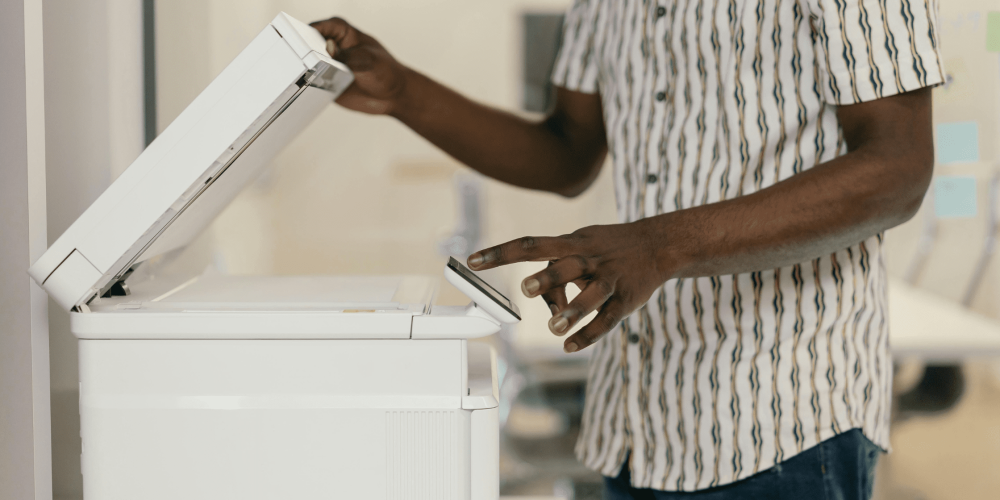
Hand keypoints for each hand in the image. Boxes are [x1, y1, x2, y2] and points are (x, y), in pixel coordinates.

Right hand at [310, 17, 408, 114]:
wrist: (393, 96)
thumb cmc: (386, 71)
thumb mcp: (368, 61)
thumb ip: (347, 56)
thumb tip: (328, 48)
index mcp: (342, 32)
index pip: (318, 27)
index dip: (307, 33)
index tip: (302, 43)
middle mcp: (332, 46)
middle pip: (307, 44)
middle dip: (304, 53)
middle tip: (308, 62)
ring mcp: (328, 64)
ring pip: (307, 64)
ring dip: (306, 70)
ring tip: (312, 76)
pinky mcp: (326, 82)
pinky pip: (312, 82)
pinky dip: (310, 85)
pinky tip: (313, 88)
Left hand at [467, 220, 680, 352]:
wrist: (659, 244)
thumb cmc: (607, 247)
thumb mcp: (581, 248)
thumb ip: (558, 276)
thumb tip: (544, 305)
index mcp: (572, 243)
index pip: (531, 244)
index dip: (501, 253)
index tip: (473, 260)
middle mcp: (589, 259)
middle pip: (566, 266)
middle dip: (548, 277)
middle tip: (526, 288)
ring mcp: (609, 279)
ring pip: (591, 295)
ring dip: (572, 311)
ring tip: (554, 328)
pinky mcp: (626, 300)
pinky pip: (607, 319)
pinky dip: (589, 334)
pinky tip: (570, 346)